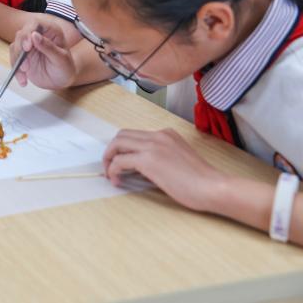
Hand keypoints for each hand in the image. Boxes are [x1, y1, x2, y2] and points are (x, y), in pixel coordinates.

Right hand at [10, 21, 75, 88]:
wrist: (61, 81)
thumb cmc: (65, 68)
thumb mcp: (61, 59)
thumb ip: (48, 47)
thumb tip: (34, 35)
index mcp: (50, 30)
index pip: (35, 24)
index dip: (28, 33)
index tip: (27, 47)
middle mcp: (37, 35)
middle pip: (21, 35)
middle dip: (20, 50)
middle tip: (25, 66)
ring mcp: (28, 45)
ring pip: (15, 46)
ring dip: (17, 60)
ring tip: (25, 73)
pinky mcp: (21, 56)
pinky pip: (13, 59)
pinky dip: (16, 70)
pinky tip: (23, 79)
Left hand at [103, 128, 228, 212]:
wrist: (213, 188)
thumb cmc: (200, 181)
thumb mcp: (177, 160)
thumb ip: (158, 157)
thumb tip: (136, 168)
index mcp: (166, 134)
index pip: (135, 134)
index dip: (123, 148)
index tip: (120, 162)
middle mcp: (158, 135)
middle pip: (122, 135)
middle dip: (111, 150)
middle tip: (110, 167)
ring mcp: (152, 145)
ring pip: (117, 144)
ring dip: (109, 158)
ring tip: (110, 174)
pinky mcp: (148, 160)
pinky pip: (119, 161)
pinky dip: (113, 170)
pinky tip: (117, 181)